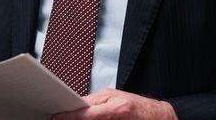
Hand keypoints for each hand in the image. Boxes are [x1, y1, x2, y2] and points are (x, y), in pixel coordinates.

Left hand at [52, 88, 176, 119]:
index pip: (84, 114)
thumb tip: (78, 105)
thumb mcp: (115, 97)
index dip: (68, 117)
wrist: (159, 118)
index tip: (56, 117)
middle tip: (62, 119)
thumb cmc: (138, 107)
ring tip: (74, 119)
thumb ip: (95, 101)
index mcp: (113, 109)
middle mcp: (113, 119)